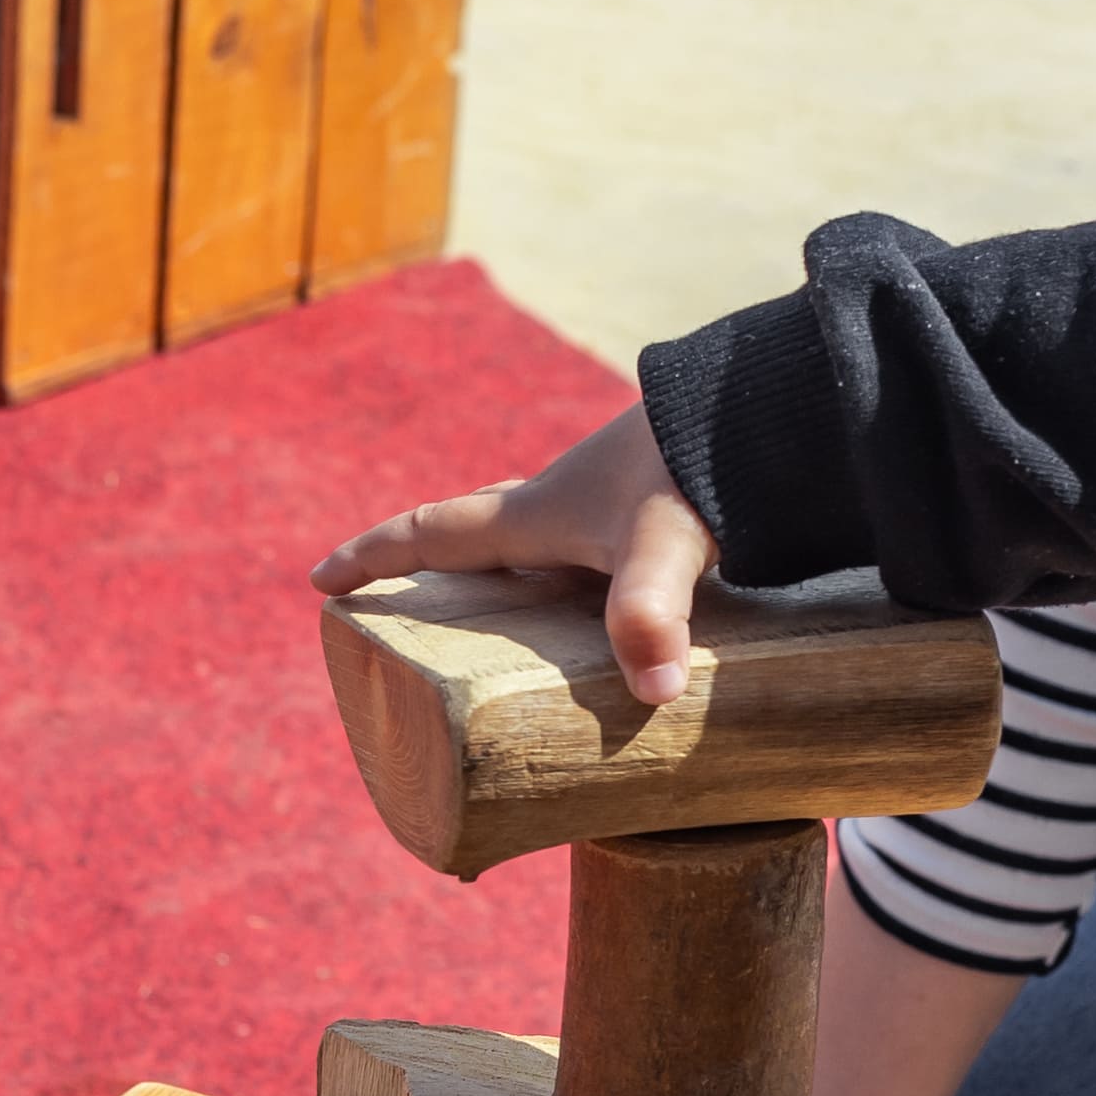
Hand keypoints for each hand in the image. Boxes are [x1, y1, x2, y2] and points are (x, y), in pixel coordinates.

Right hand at [307, 405, 727, 706]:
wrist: (773, 406)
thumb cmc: (703, 472)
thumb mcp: (665, 548)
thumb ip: (650, 612)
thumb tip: (653, 689)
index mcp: (536, 513)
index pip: (432, 534)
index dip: (373, 558)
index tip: (321, 583)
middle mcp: (562, 503)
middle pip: (474, 535)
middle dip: (429, 567)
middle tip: (398, 601)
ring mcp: (607, 504)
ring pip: (534, 540)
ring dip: (502, 571)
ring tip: (495, 620)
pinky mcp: (654, 510)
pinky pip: (587, 547)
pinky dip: (566, 573)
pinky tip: (595, 603)